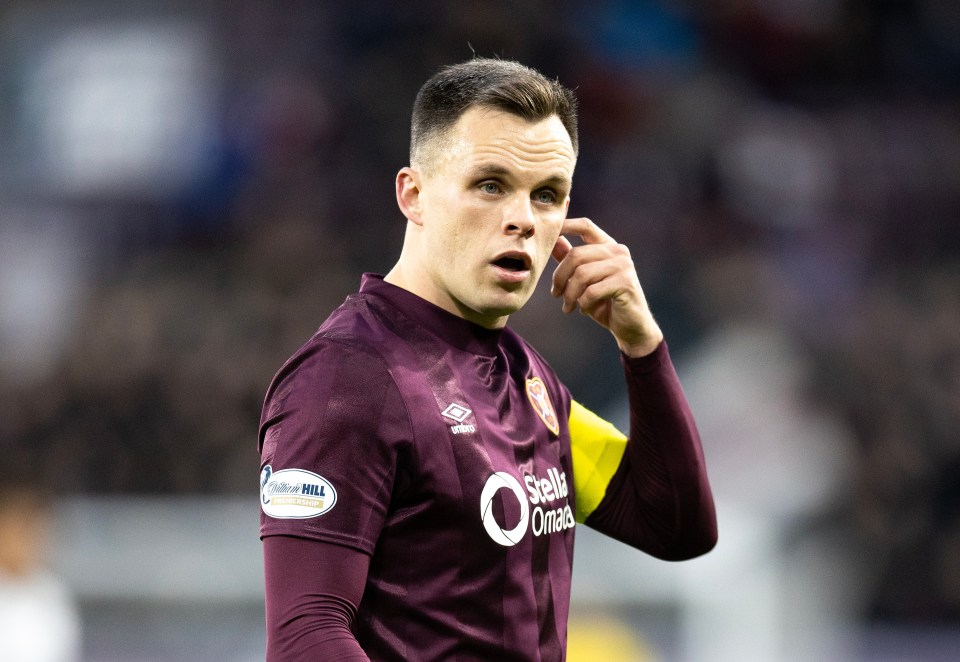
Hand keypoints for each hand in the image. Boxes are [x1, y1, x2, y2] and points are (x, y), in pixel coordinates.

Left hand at [550, 217, 662, 357]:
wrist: (631, 327)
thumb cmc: (605, 302)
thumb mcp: (584, 280)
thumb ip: (570, 259)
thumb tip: (554, 239)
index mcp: (608, 246)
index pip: (586, 226)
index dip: (566, 225)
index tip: (549, 231)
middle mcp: (618, 251)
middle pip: (576, 255)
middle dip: (560, 277)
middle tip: (556, 294)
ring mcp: (623, 265)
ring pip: (581, 274)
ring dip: (570, 294)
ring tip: (568, 307)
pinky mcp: (625, 283)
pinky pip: (591, 291)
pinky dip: (583, 303)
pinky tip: (584, 310)